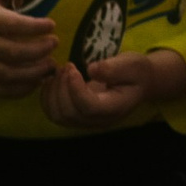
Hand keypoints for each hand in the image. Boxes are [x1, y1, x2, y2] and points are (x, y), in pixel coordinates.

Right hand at [0, 0, 59, 96]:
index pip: (11, 25)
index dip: (34, 27)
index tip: (51, 24)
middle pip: (11, 53)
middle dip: (39, 50)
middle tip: (55, 42)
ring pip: (7, 75)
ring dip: (34, 73)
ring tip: (51, 64)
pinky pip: (0, 89)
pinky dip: (21, 90)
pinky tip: (38, 80)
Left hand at [36, 49, 185, 129]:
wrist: (138, 83)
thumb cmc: (136, 72)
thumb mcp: (132, 64)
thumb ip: (114, 68)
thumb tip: (92, 70)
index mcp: (114, 108)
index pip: (89, 107)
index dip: (75, 89)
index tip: (72, 68)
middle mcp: (98, 120)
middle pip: (69, 113)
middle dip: (62, 87)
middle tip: (67, 66)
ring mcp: (85, 122)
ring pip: (57, 115)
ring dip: (53, 92)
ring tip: (60, 71)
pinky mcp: (75, 117)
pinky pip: (53, 113)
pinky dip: (47, 96)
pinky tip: (53, 80)